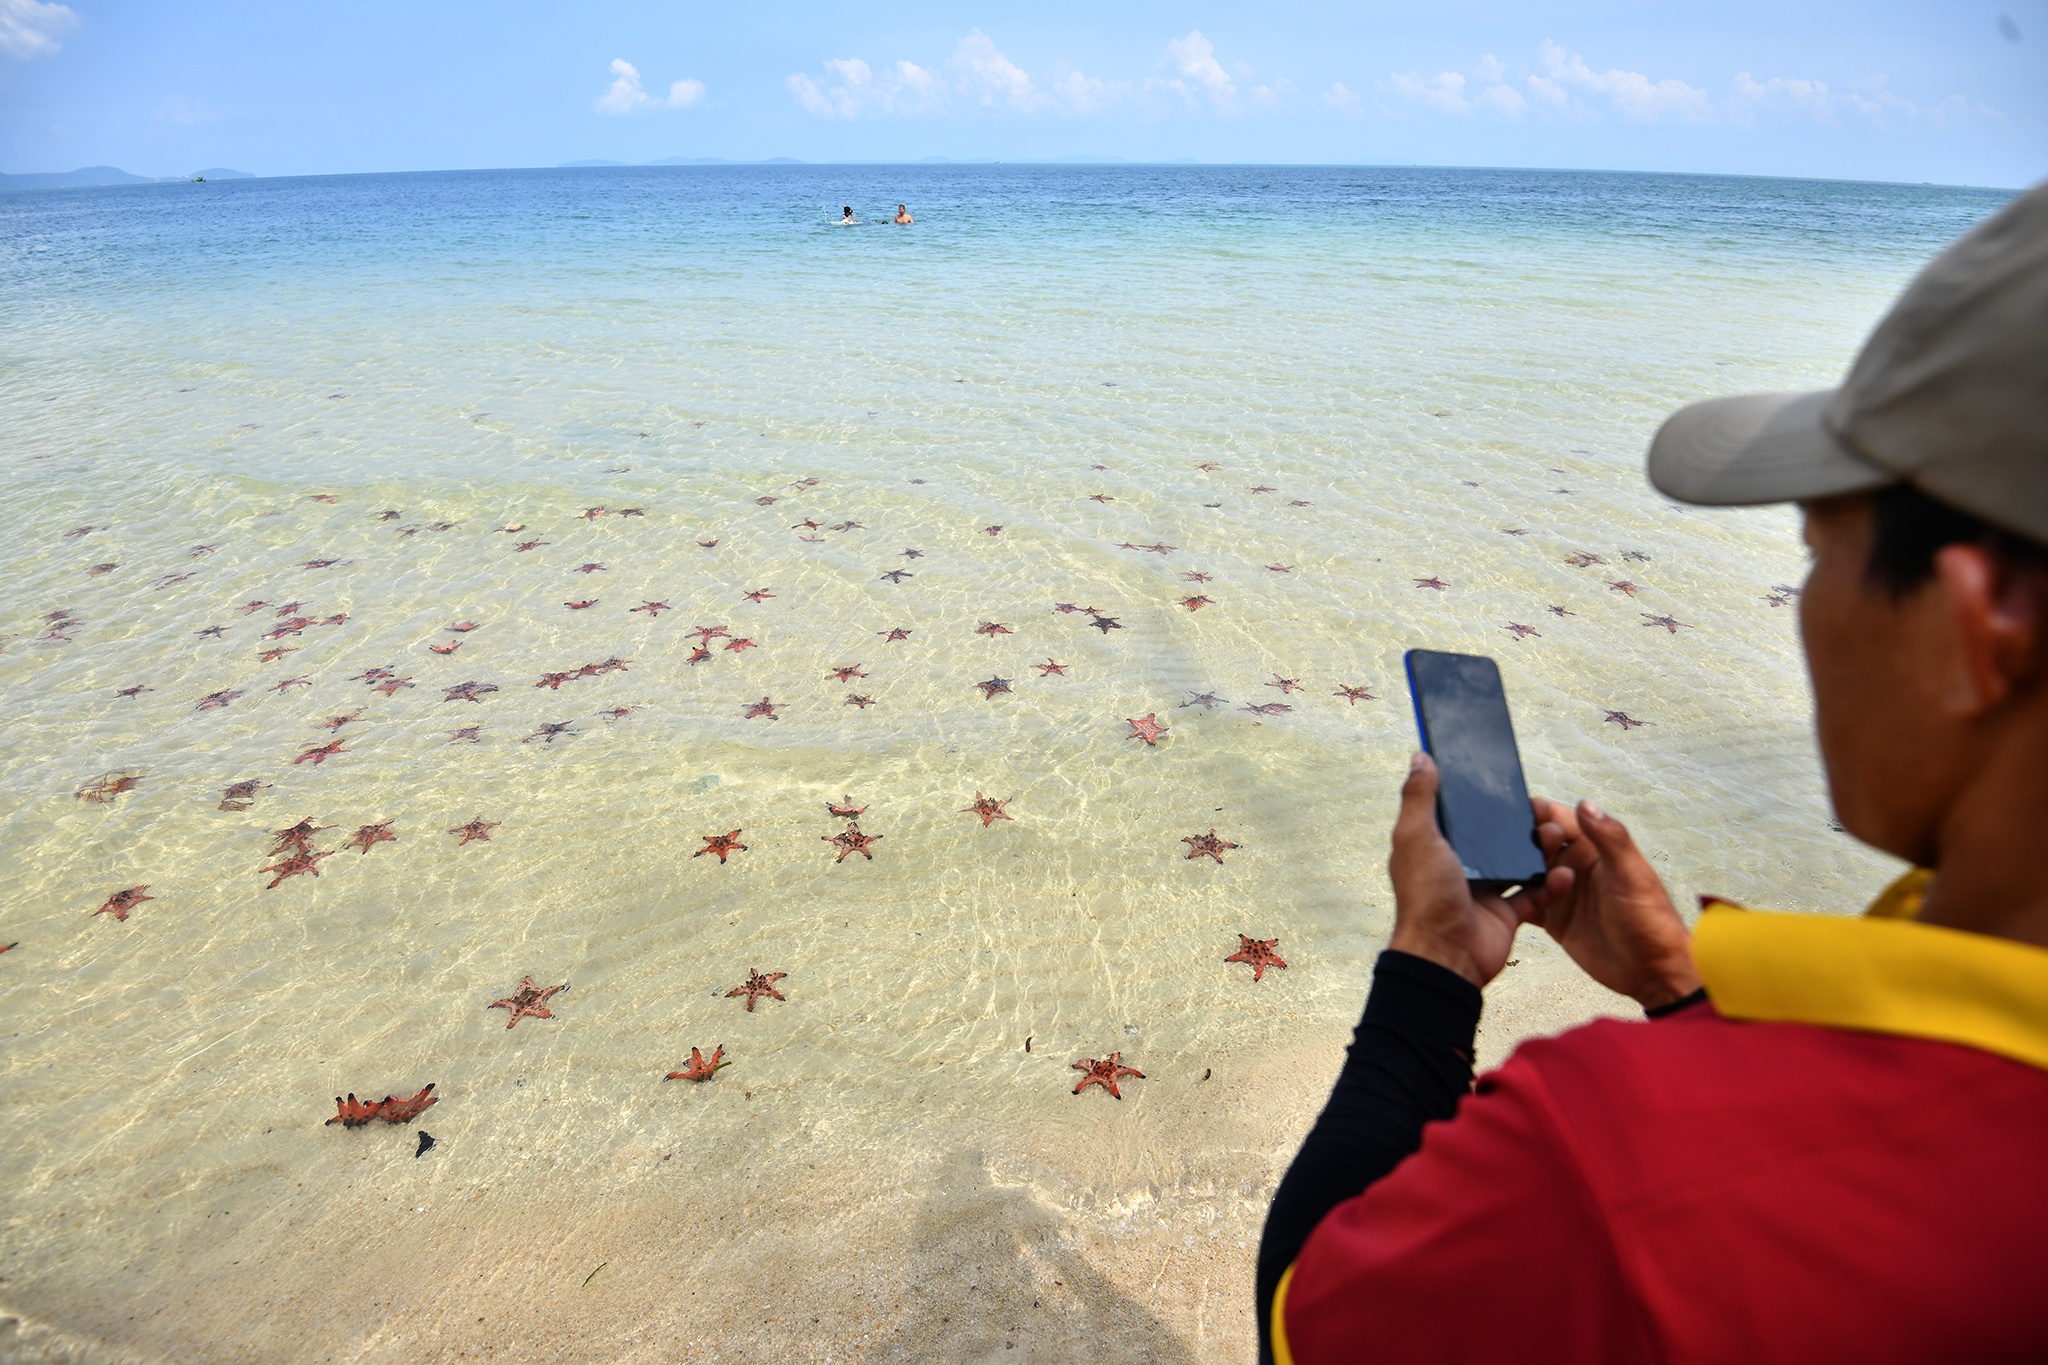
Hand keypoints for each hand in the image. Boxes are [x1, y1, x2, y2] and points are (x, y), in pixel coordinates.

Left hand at [1386, 752, 1534, 986]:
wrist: (1447, 954)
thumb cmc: (1426, 895)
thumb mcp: (1416, 837)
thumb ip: (1419, 797)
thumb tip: (1421, 755)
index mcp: (1437, 845)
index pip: (1461, 813)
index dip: (1479, 796)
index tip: (1503, 776)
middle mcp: (1461, 865)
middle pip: (1496, 835)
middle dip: (1520, 822)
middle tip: (1542, 808)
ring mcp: (1486, 889)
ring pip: (1521, 860)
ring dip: (1541, 848)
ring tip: (1557, 834)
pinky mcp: (1508, 912)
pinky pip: (1537, 893)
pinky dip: (1553, 884)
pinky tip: (1566, 871)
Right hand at [1518, 797, 1700, 1009]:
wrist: (1651, 971)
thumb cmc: (1650, 918)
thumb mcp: (1632, 874)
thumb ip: (1610, 838)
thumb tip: (1584, 803)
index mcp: (1595, 849)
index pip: (1562, 820)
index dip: (1541, 812)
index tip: (1521, 809)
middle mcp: (1575, 866)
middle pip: (1539, 842)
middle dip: (1522, 838)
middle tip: (1514, 845)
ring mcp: (1561, 892)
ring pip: (1527, 870)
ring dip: (1513, 866)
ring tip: (1502, 868)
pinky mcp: (1552, 918)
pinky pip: (1525, 901)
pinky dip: (1510, 897)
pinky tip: (1495, 894)